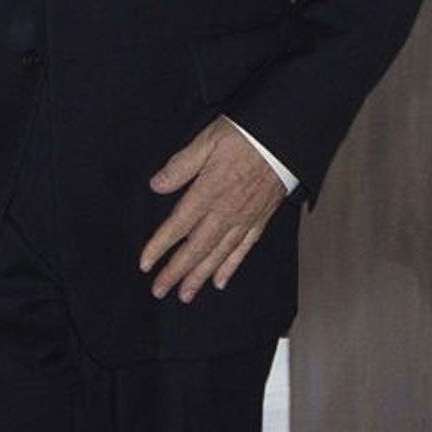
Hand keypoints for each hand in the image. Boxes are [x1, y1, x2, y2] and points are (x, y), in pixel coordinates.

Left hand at [139, 117, 285, 302]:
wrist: (285, 139)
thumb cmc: (246, 136)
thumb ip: (180, 166)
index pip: (178, 226)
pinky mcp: (260, 220)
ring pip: (218, 255)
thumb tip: (156, 186)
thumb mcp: (206, 142)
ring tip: (185, 294)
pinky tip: (219, 280)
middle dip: (176, 272)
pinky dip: (230, 267)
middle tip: (160, 291)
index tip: (145, 264)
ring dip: (200, 276)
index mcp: (208, 193)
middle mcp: (225, 212)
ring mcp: (244, 219)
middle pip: (196, 249)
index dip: (160, 247)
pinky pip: (243, 249)